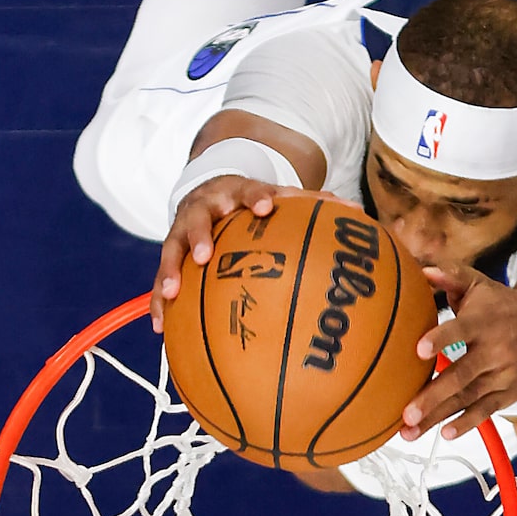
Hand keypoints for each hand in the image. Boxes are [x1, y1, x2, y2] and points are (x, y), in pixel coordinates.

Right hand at [151, 177, 304, 332]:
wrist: (211, 189)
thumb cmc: (252, 200)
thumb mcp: (276, 196)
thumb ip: (311, 204)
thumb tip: (357, 213)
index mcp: (234, 192)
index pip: (247, 190)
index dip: (255, 197)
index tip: (266, 206)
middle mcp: (204, 207)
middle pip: (197, 218)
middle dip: (199, 236)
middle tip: (204, 255)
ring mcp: (183, 228)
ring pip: (171, 247)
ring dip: (170, 270)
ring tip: (171, 294)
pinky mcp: (172, 251)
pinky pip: (161, 276)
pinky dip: (159, 300)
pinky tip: (161, 326)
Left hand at [402, 263, 516, 440]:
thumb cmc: (499, 305)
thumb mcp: (479, 285)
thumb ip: (451, 276)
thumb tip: (421, 270)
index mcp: (483, 322)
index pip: (460, 330)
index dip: (441, 339)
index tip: (419, 350)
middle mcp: (495, 350)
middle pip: (462, 375)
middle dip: (433, 396)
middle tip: (406, 412)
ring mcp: (504, 375)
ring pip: (468, 398)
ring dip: (439, 417)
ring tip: (410, 431)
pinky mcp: (509, 393)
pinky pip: (486, 411)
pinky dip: (467, 423)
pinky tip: (445, 433)